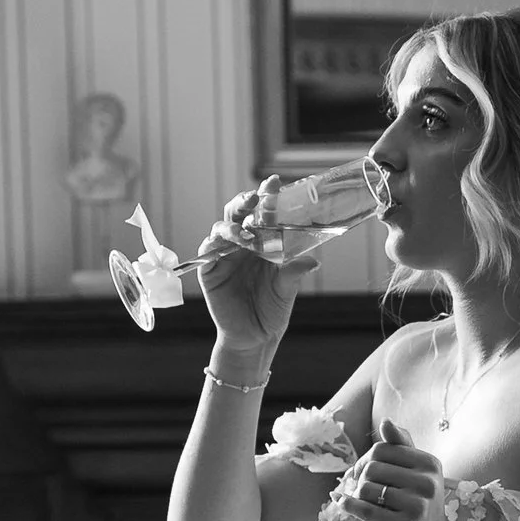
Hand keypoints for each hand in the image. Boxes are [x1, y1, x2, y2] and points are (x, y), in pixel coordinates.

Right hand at [196, 181, 305, 358]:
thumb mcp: (287, 289)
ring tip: (247, 236)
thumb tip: (313, 261)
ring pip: (221, 228)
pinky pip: (206, 252)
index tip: (274, 182)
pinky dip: (213, 247)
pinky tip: (222, 247)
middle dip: (244, 202)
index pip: (262, 213)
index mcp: (261, 242)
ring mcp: (223, 255)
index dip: (266, 197)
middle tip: (255, 197)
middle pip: (237, 213)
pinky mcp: (209, 271)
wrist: (255, 338)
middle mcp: (241, 244)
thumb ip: (294, 272)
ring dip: (233, 227)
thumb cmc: (272, 310)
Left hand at [340, 417, 452, 520]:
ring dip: (358, 497)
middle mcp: (427, 483)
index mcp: (430, 464)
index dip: (366, 459)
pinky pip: (365, 510)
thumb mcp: (417, 473)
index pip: (383, 448)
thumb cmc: (419, 506)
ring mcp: (417, 506)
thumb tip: (386, 421)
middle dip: (362, 479)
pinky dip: (348, 505)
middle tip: (366, 493)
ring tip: (368, 505)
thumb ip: (402, 446)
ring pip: (366, 489)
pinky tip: (341, 503)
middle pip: (372, 467)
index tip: (363, 474)